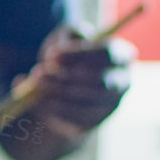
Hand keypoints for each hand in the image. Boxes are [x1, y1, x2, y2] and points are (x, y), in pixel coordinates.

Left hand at [18, 25, 131, 144]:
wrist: (67, 84)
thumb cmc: (70, 54)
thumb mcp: (67, 37)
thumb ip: (64, 40)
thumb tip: (54, 58)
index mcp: (121, 55)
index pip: (108, 54)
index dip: (80, 54)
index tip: (53, 55)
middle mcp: (123, 81)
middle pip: (101, 82)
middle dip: (67, 78)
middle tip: (39, 73)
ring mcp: (112, 104)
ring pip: (89, 102)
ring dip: (59, 94)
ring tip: (36, 84)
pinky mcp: (97, 121)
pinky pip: (80, 120)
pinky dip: (57, 110)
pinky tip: (41, 100)